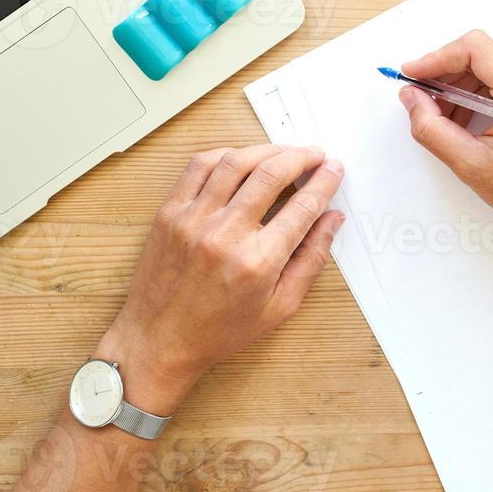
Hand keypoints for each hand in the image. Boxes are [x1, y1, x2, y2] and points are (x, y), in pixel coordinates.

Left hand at [95, 145, 344, 417]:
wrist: (159, 341)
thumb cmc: (218, 331)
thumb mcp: (279, 307)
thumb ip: (311, 260)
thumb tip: (332, 220)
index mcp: (258, 262)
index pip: (302, 206)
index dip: (324, 181)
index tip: (333, 169)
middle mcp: (225, 235)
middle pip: (271, 173)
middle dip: (300, 157)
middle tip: (314, 155)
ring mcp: (193, 219)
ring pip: (235, 162)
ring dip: (266, 150)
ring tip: (283, 153)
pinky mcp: (170, 213)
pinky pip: (198, 166)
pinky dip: (225, 154)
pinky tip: (241, 158)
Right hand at [398, 30, 492, 236]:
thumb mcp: (471, 164)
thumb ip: (431, 128)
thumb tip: (410, 97)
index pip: (475, 49)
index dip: (437, 58)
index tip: (413, 75)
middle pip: (483, 53)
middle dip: (447, 73)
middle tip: (423, 100)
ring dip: (463, 83)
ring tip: (445, 117)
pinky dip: (482, 90)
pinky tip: (468, 118)